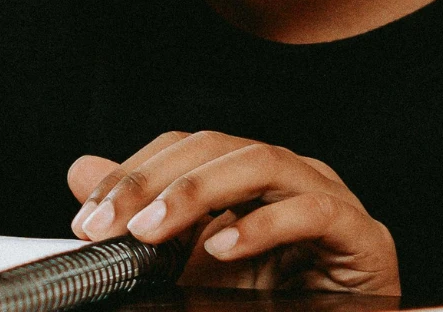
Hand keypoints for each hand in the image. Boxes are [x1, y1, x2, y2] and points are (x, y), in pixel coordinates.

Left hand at [67, 131, 398, 295]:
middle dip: (153, 182)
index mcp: (251, 174)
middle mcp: (290, 174)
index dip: (134, 172)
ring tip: (155, 230)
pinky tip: (224, 248)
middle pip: (215, 146)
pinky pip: (313, 212)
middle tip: (108, 225)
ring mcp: (329, 198)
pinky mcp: (362, 236)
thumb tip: (81, 170)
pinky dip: (263, 226)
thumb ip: (143, 214)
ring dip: (198, 192)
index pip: (185, 148)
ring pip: (260, 162)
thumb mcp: (189, 262)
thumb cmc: (274, 298)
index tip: (89, 218)